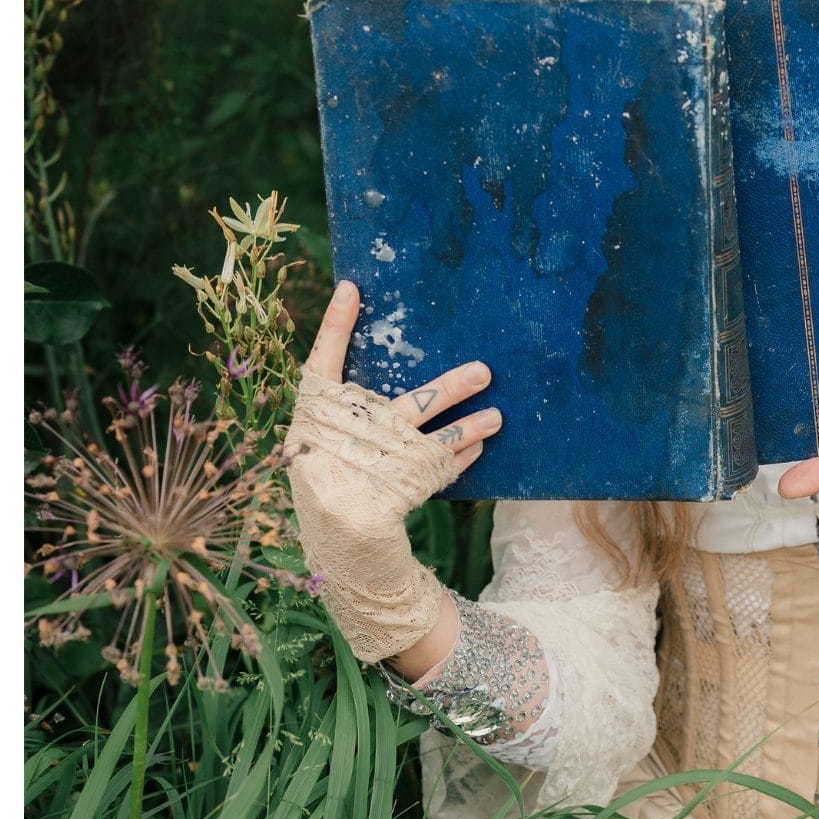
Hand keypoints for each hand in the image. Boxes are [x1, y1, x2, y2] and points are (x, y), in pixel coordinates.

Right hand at [301, 280, 503, 472]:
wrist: (333, 527)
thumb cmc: (328, 466)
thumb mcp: (320, 427)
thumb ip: (341, 389)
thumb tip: (355, 318)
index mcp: (320, 414)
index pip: (323, 361)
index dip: (335, 326)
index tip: (350, 290)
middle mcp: (353, 435)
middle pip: (409, 405)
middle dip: (450, 390)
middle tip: (484, 372)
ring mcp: (381, 464)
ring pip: (437, 440)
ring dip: (470, 427)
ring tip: (497, 416)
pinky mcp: (403, 489)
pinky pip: (441, 468)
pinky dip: (462, 456)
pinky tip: (480, 444)